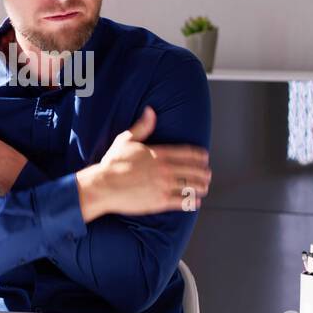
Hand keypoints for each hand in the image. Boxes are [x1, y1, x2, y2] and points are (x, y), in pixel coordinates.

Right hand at [76, 106, 210, 220]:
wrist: (103, 186)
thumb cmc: (113, 164)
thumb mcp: (126, 140)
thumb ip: (142, 126)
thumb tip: (150, 111)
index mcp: (159, 154)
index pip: (188, 153)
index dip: (200, 156)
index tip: (205, 158)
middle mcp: (165, 169)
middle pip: (193, 170)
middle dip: (204, 173)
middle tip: (208, 174)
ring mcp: (164, 186)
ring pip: (191, 186)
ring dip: (201, 187)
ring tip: (204, 188)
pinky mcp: (159, 201)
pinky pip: (182, 202)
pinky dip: (191, 201)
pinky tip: (196, 202)